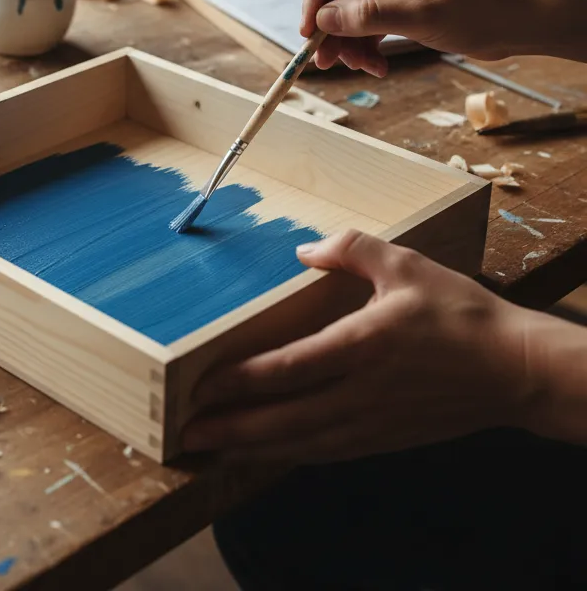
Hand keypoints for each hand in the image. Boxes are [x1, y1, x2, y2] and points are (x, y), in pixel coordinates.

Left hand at [181, 231, 536, 463]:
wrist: (516, 371)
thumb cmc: (461, 314)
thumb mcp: (406, 264)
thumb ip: (351, 249)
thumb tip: (302, 249)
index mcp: (366, 345)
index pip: (291, 368)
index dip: (242, 380)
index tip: (204, 385)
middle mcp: (364, 392)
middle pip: (285, 419)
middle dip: (231, 428)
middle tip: (186, 433)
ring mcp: (374, 422)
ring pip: (302, 443)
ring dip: (252, 447)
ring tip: (211, 447)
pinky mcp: (384, 438)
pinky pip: (327, 451)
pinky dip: (289, 454)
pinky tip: (265, 451)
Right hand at [299, 0, 540, 75]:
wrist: (522, 23)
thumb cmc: (481, 8)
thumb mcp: (420, 14)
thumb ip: (368, 16)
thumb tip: (324, 19)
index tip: (308, 29)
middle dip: (333, 28)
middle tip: (324, 59)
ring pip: (354, 13)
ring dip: (351, 43)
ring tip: (360, 68)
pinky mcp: (404, 5)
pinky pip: (372, 25)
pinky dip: (369, 47)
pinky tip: (376, 67)